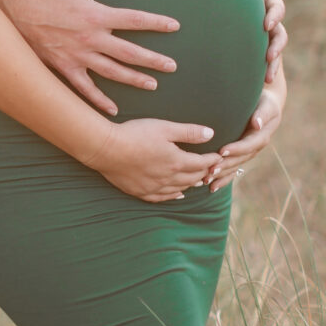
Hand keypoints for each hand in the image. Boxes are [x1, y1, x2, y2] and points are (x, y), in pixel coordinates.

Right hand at [0, 0, 177, 116]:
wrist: (14, 10)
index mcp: (96, 15)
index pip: (134, 20)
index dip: (156, 23)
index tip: (174, 26)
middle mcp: (90, 38)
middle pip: (129, 52)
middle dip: (153, 60)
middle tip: (171, 66)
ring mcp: (77, 56)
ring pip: (112, 72)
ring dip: (134, 79)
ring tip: (152, 84)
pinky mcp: (64, 67)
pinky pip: (84, 88)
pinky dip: (99, 100)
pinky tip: (113, 109)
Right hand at [87, 116, 217, 202]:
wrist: (107, 149)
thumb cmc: (135, 134)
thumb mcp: (164, 127)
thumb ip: (189, 132)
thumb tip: (211, 134)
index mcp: (177, 161)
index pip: (201, 163)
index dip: (212, 160)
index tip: (219, 157)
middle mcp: (169, 178)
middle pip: (192, 178)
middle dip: (204, 172)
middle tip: (211, 169)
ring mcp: (154, 187)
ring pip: (179, 189)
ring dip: (191, 185)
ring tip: (198, 181)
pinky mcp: (141, 192)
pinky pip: (162, 198)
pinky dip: (173, 196)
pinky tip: (177, 194)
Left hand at [206, 64, 286, 190]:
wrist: (267, 105)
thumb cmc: (265, 101)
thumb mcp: (267, 105)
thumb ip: (262, 114)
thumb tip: (257, 124)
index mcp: (261, 137)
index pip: (247, 145)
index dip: (235, 149)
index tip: (221, 151)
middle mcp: (254, 148)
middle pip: (239, 160)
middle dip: (225, 165)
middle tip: (209, 170)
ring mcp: (248, 154)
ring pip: (234, 167)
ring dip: (221, 175)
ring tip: (206, 180)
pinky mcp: (241, 156)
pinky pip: (233, 170)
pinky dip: (223, 179)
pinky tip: (212, 188)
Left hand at [249, 0, 286, 82]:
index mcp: (270, 1)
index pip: (277, 9)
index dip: (274, 16)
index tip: (267, 24)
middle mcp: (271, 19)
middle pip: (279, 35)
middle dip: (276, 47)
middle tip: (270, 56)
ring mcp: (264, 33)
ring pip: (274, 50)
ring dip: (272, 63)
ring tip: (266, 77)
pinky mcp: (255, 43)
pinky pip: (260, 58)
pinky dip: (260, 69)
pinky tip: (256, 83)